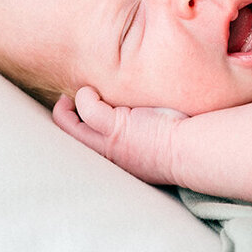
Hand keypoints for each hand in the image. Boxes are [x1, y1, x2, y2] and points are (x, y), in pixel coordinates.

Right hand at [52, 88, 186, 185]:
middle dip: (62, 118)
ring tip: (77, 94)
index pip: (83, 150)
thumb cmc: (180, 147)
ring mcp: (107, 143)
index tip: (78, 115)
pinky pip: (86, 107)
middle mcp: (106, 156)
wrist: (189, 153)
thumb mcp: (151, 147)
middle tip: (66, 101)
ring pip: (68, 125)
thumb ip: (139, 135)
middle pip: (67, 139)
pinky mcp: (114, 128)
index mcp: (114, 161)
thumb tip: (143, 117)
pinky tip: (94, 90)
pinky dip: (86, 96)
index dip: (76, 130)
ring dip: (68, 107)